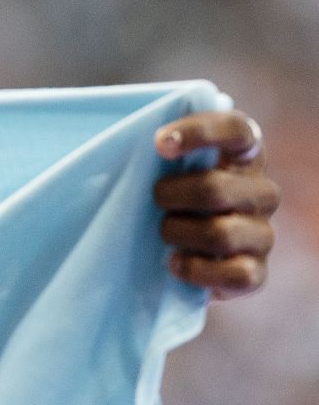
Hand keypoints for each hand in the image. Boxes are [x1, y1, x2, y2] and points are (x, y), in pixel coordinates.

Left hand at [152, 110, 279, 300]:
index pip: (237, 131)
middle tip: (154, 200)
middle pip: (215, 189)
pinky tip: (175, 262)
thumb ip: (163, 153)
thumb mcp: (166, 171)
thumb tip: (142, 143)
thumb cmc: (170, 203)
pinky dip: (195, 270)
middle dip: (170, 196)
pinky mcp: (256, 272)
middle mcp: (262, 192)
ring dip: (177, 234)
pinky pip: (235, 274)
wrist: (180, 257)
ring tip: (164, 234)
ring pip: (220, 234)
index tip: (159, 144)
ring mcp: (262, 233)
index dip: (199, 132)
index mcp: (244, 156)